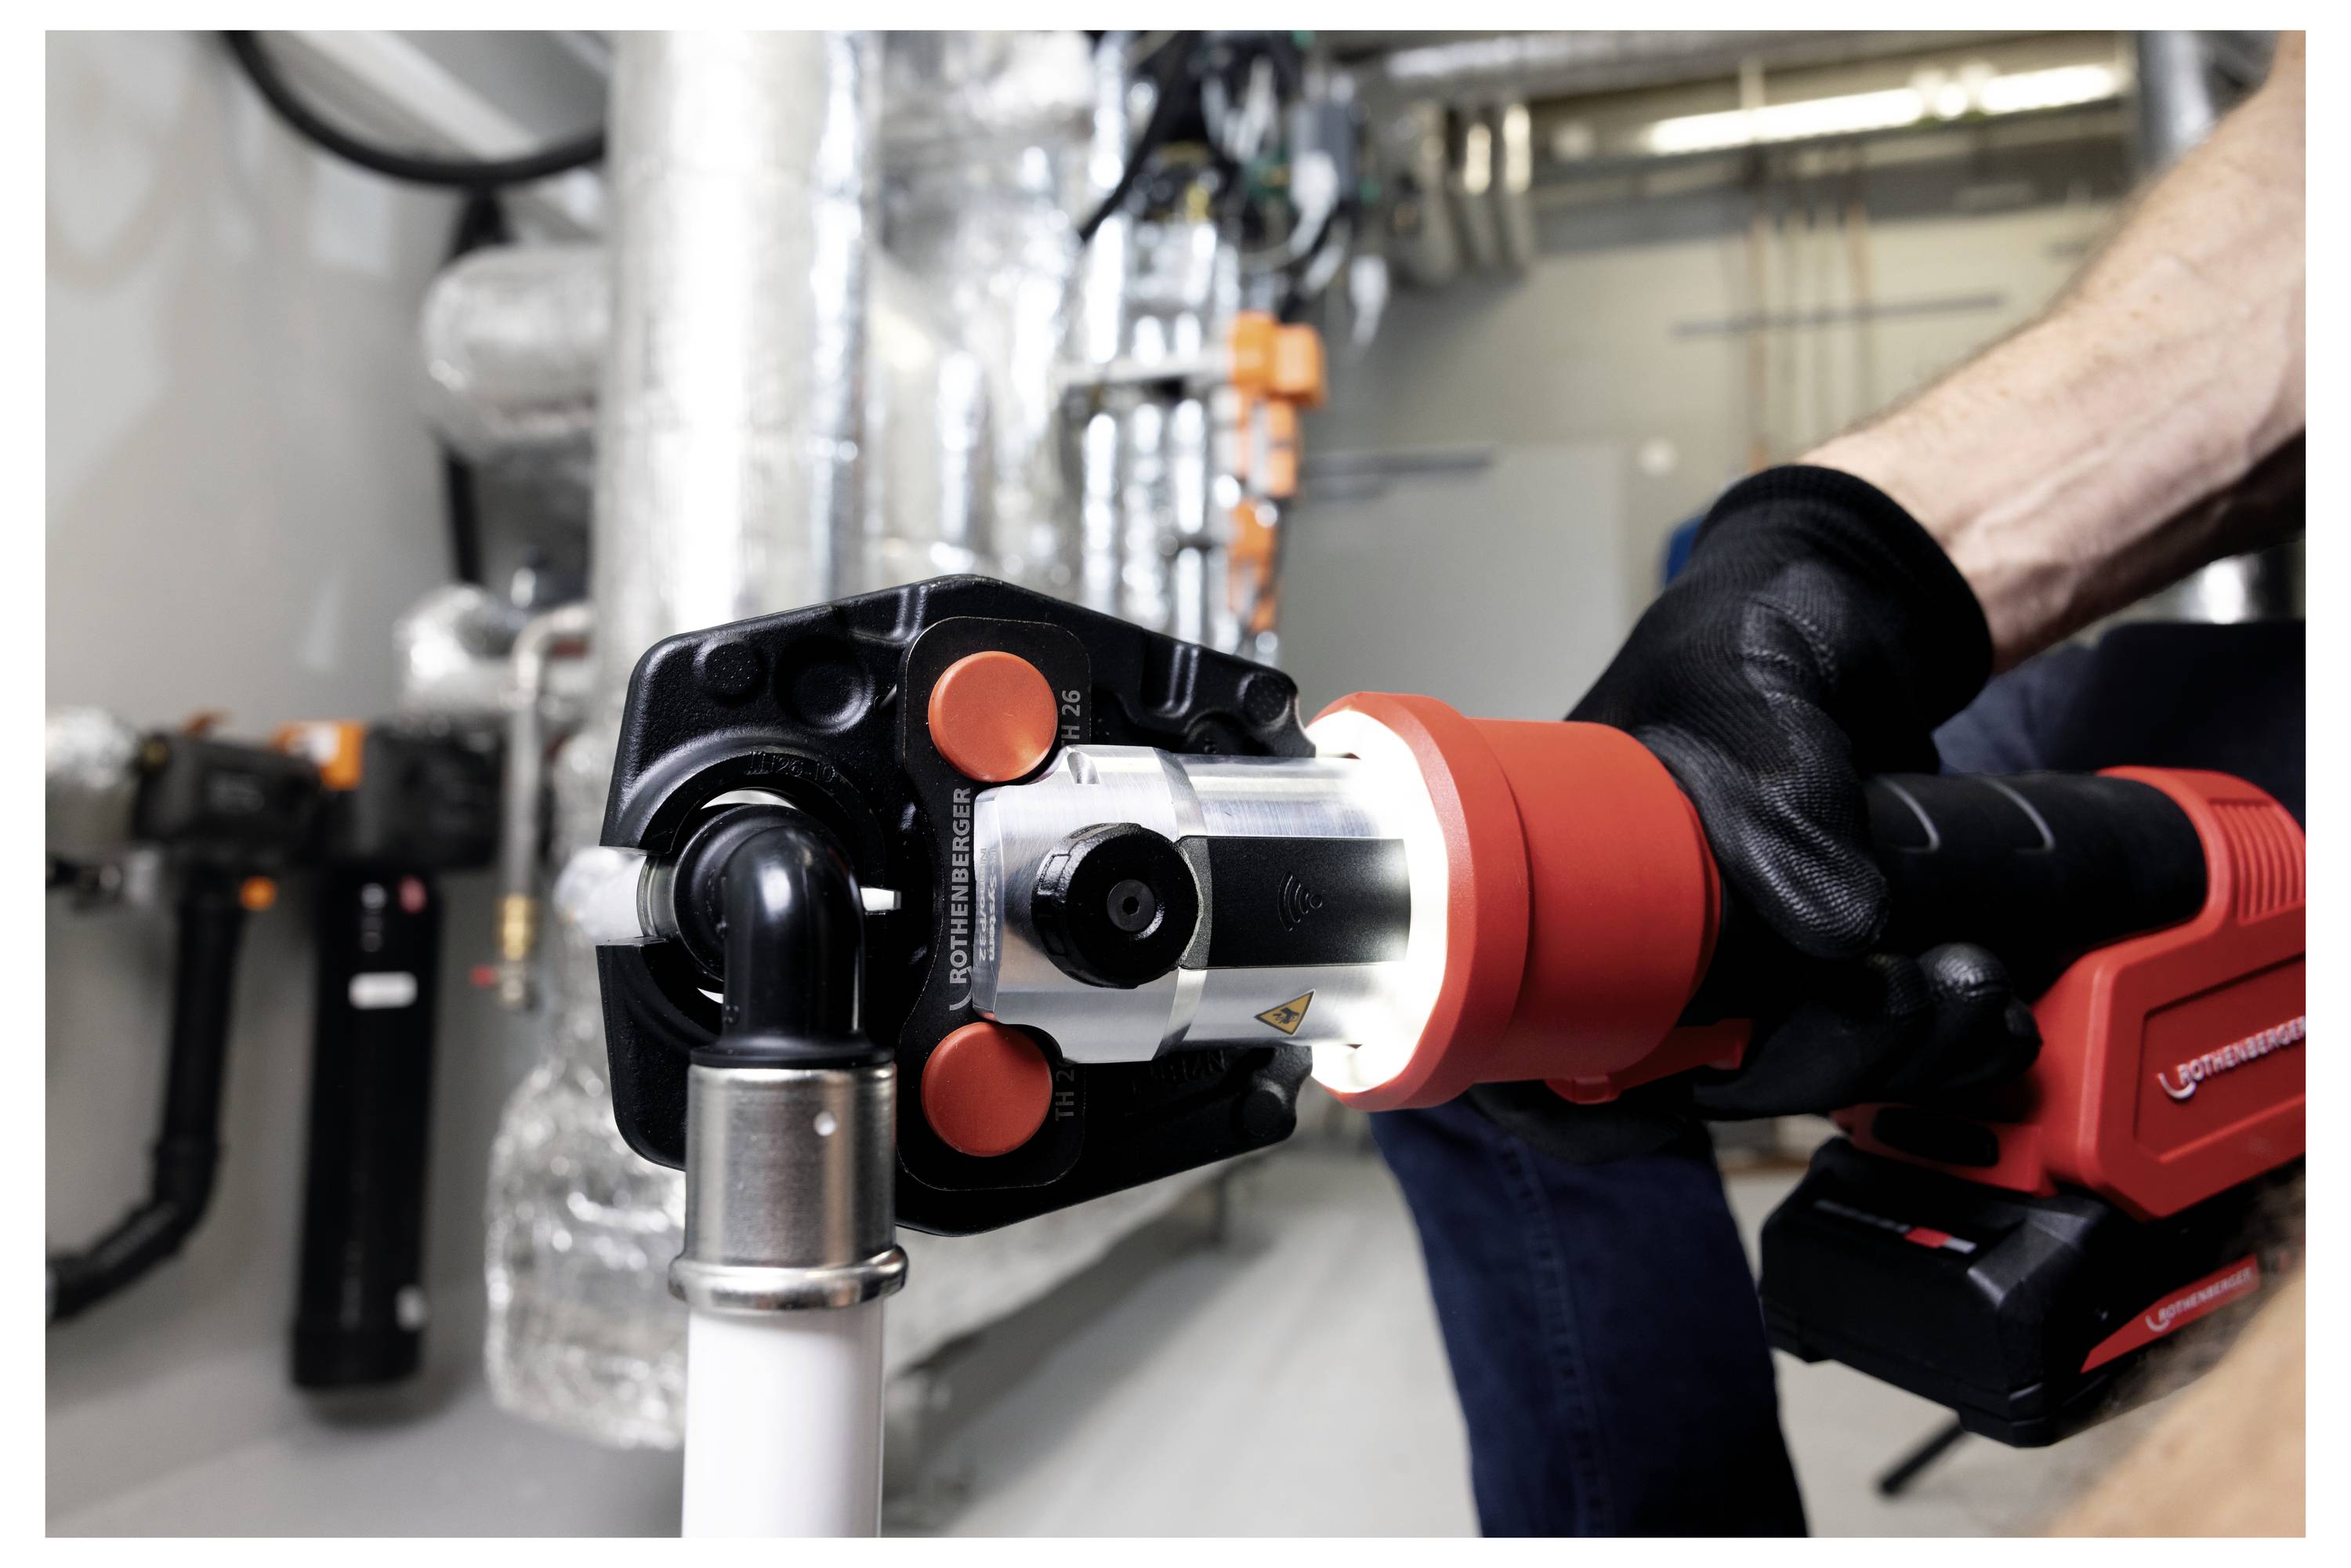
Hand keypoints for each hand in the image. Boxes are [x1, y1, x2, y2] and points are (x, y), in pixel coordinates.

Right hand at [1469, 466, 2037, 1159]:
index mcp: (1570, 886)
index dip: (1571, 1106)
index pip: (1524, 1038)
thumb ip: (1785, 793)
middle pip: (1689, 1079)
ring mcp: (1735, 963)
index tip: (1656, 1114)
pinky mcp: (1824, 967)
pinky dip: (1934, 1051)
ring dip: (1892, 1061)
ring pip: (1788, 1077)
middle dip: (1810, 1067)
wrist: (1858, 604)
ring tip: (1979, 991)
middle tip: (1920, 996)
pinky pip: (1862, 1048)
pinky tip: (1992, 1017)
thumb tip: (1838, 928)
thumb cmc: (1753, 624)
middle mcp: (1641, 943)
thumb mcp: (1756, 681)